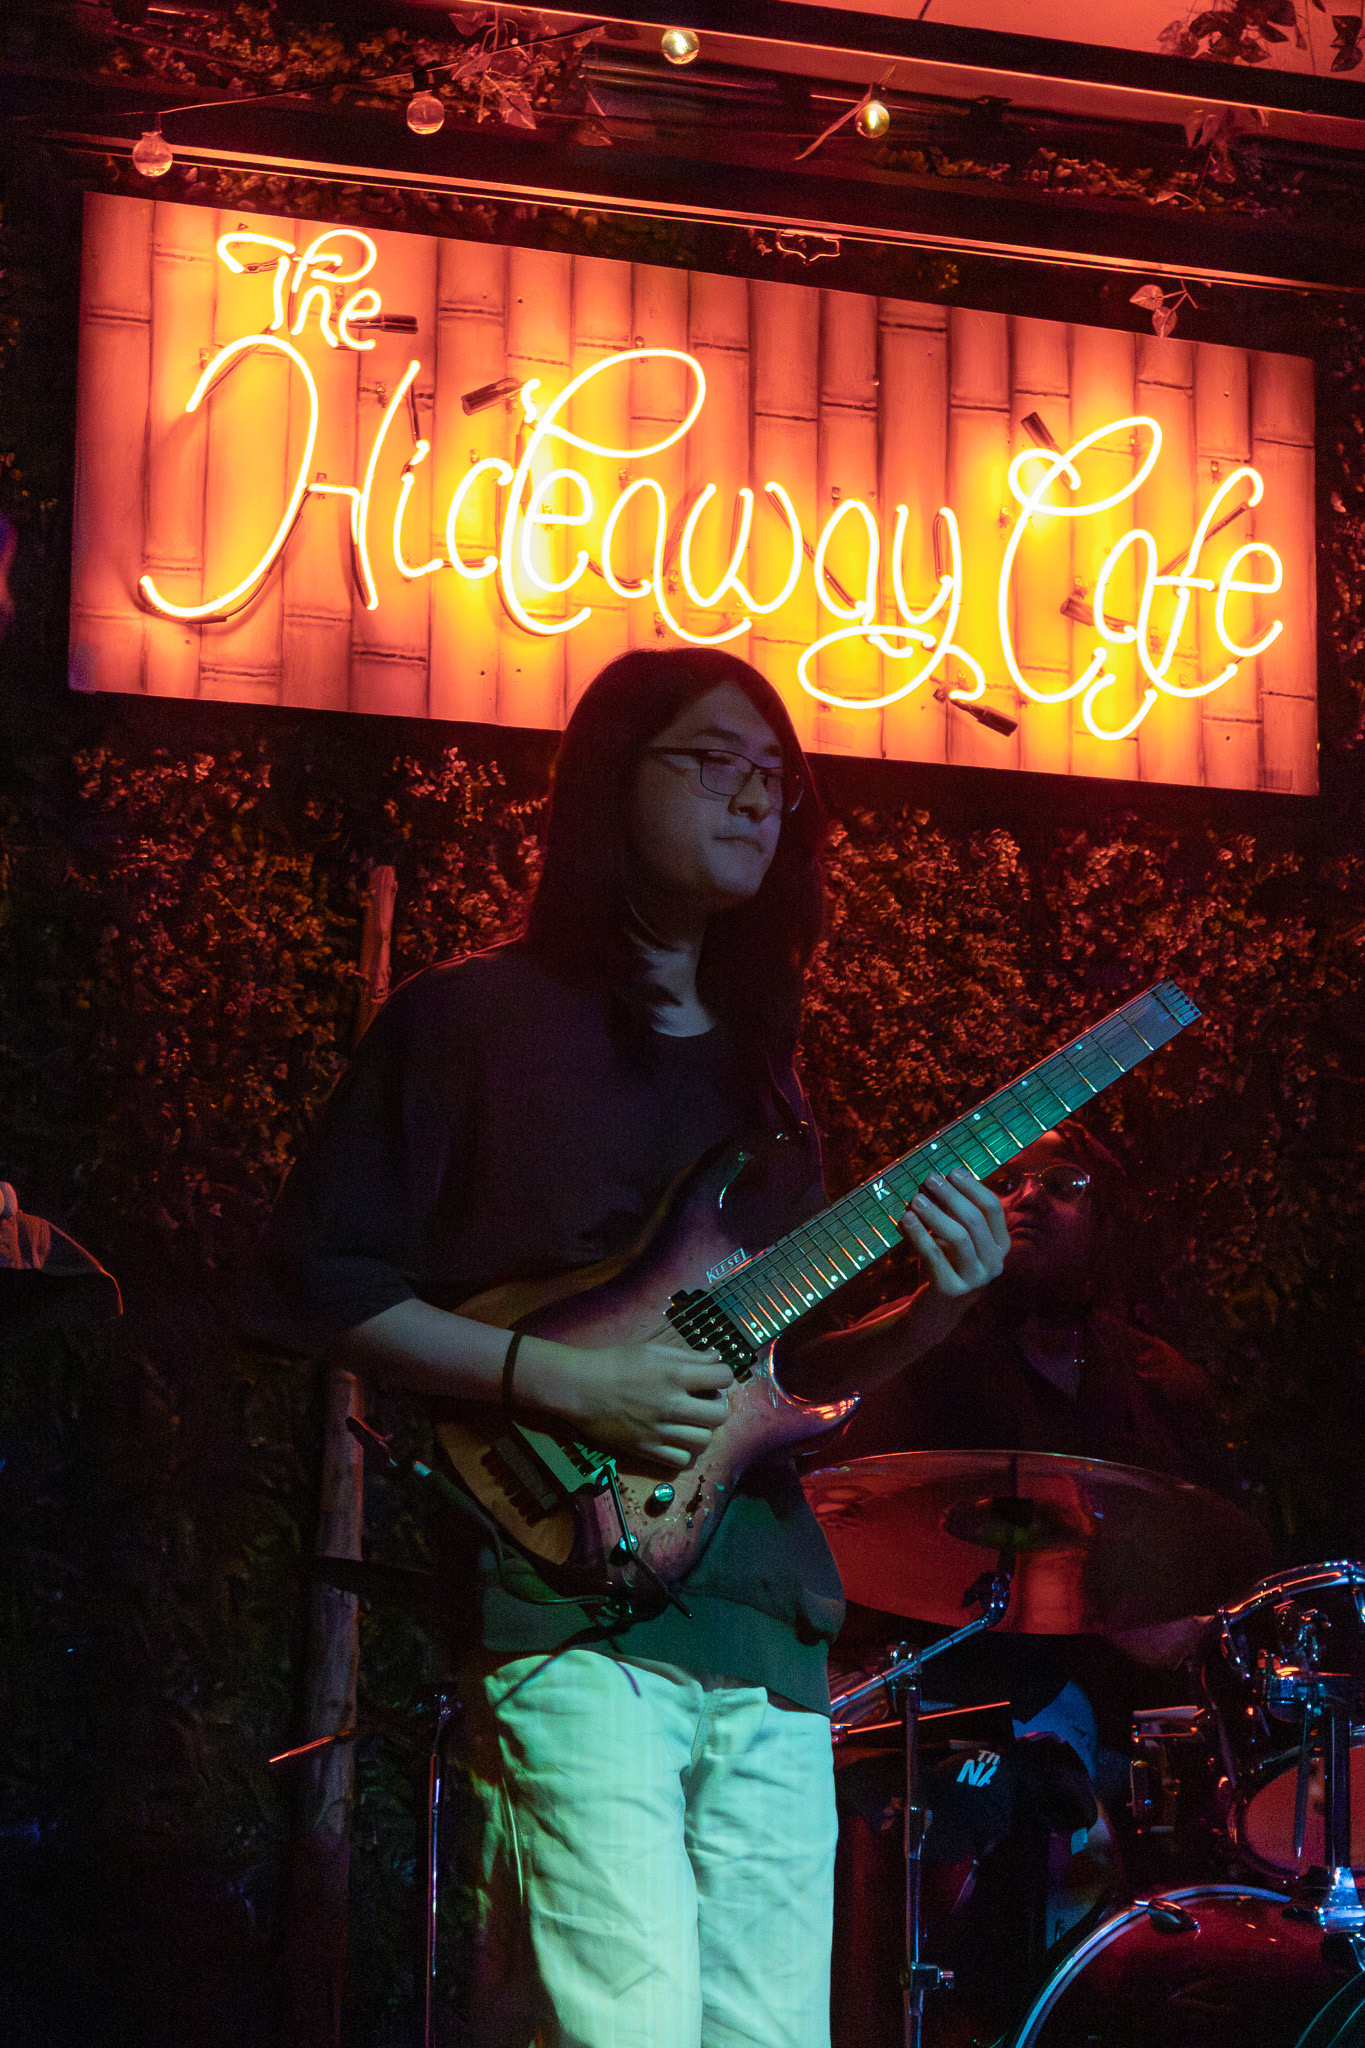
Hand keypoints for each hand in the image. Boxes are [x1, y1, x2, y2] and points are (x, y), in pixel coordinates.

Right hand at [522, 1330, 734, 1468]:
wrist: (580, 1388)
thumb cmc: (615, 1363)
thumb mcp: (652, 1350)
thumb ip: (687, 1355)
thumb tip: (715, 1357)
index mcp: (676, 1375)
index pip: (724, 1377)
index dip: (722, 1375)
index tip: (712, 1377)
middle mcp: (673, 1405)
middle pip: (720, 1414)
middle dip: (717, 1406)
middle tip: (703, 1401)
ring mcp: (661, 1430)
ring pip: (704, 1440)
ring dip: (702, 1430)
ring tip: (690, 1422)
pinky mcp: (647, 1449)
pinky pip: (682, 1460)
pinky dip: (684, 1452)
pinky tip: (676, 1440)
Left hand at [898, 1166, 1009, 1300]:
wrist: (935, 1311)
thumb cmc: (946, 1265)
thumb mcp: (951, 1237)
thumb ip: (948, 1212)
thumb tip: (934, 1180)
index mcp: (1000, 1245)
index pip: (993, 1209)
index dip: (972, 1187)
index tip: (951, 1171)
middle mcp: (994, 1263)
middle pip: (975, 1220)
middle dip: (951, 1196)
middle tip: (929, 1179)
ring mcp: (976, 1279)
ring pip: (958, 1238)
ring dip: (935, 1214)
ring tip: (916, 1198)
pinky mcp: (952, 1291)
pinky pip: (935, 1257)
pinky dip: (919, 1235)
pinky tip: (906, 1219)